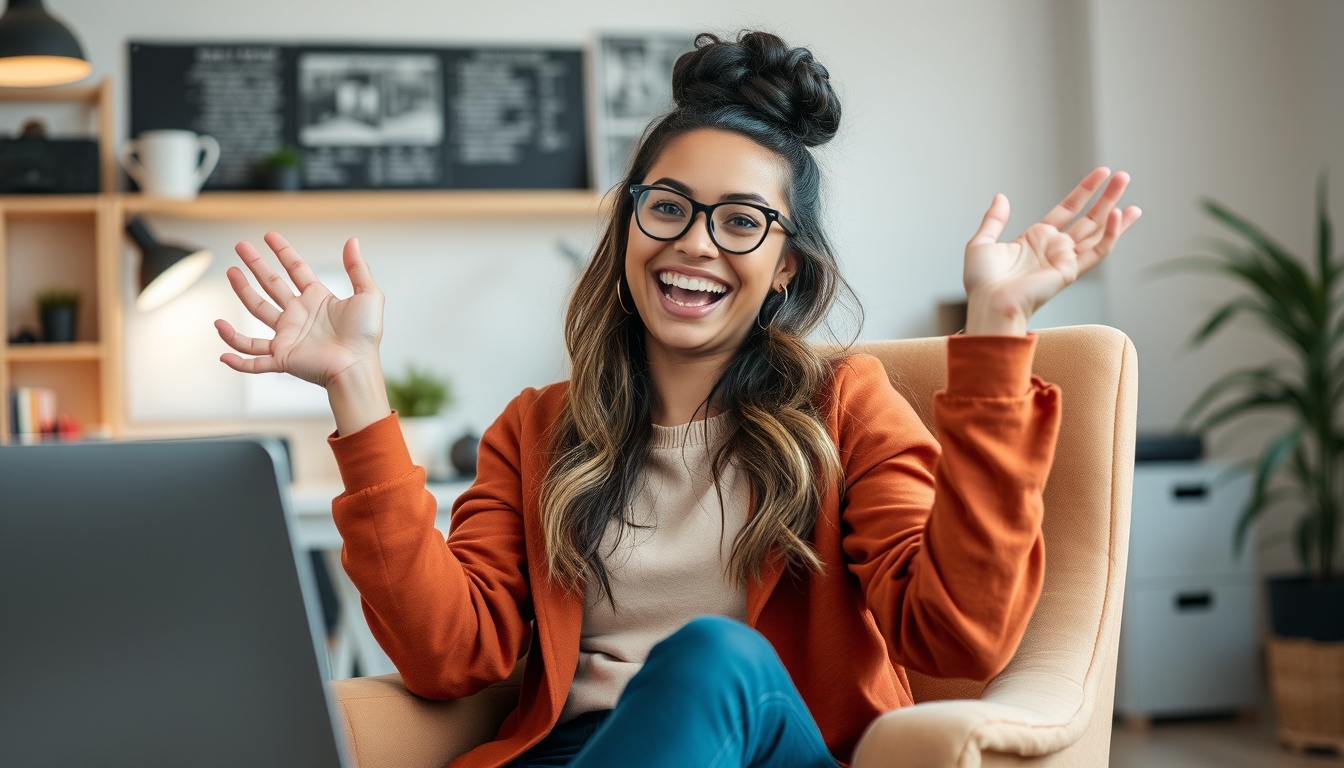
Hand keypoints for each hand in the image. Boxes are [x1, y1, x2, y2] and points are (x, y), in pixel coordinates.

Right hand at [215, 232, 390, 433]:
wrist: (357, 366)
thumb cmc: (366, 336)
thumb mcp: (368, 295)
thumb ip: (358, 269)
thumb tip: (352, 241)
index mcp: (317, 300)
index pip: (295, 270)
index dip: (282, 252)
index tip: (268, 236)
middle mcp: (299, 316)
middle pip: (271, 285)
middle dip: (255, 265)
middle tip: (240, 246)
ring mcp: (288, 336)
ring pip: (257, 312)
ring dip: (242, 293)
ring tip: (230, 273)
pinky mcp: (282, 357)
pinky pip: (254, 360)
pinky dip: (237, 358)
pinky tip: (222, 351)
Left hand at [962, 168, 1140, 334]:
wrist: (988, 303)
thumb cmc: (982, 282)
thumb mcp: (983, 243)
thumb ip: (994, 220)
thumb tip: (1001, 196)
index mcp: (1036, 240)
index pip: (1067, 210)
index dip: (1084, 191)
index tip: (1100, 174)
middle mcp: (1054, 249)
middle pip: (1088, 218)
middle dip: (1106, 197)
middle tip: (1123, 176)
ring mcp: (1064, 260)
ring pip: (1098, 231)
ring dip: (1114, 209)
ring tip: (1126, 186)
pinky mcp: (1070, 271)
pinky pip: (1097, 251)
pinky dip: (1110, 234)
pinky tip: (1117, 215)